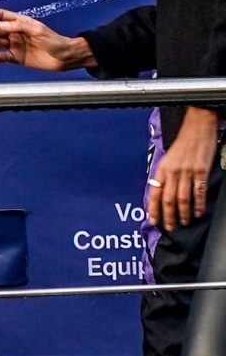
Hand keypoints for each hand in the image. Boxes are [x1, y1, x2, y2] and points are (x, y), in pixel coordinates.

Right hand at [0, 9, 94, 70]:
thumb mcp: (37, 30)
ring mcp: (16, 45)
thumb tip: (1, 25)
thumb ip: (19, 26)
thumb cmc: (54, 41)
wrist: (65, 57)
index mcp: (21, 23)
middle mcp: (16, 33)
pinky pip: (4, 56)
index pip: (2, 16)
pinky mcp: (18, 57)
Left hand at [149, 107, 218, 230]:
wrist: (197, 128)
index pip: (154, 192)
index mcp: (161, 168)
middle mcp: (172, 171)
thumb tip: (160, 191)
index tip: (153, 220)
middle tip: (169, 227)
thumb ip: (164, 174)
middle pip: (168, 199)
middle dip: (168, 215)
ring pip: (183, 198)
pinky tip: (197, 212)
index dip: (153, 208)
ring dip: (183, 213)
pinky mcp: (201, 171)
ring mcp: (187, 172)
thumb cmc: (183, 144)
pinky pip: (198, 192)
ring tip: (183, 222)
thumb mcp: (168, 158)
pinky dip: (198, 205)